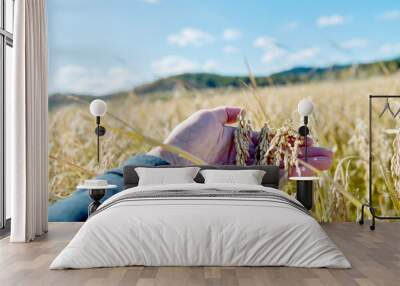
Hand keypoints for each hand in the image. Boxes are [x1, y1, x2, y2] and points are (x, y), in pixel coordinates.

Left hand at [148, 106, 332, 174]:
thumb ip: (225, 112)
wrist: (170, 164)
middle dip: (302, 154)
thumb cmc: (186, 138)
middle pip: (278, 155)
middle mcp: (242, 158)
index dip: (288, 139)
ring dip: (301, 164)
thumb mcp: (205, 117)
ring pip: (277, 167)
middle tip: (326, 154)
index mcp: (236, 141)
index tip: (307, 138)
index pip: (269, 140)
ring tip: (324, 161)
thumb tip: (243, 110)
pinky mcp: (241, 182)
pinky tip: (305, 170)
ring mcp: (243, 171)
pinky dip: (287, 174)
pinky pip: (268, 178)